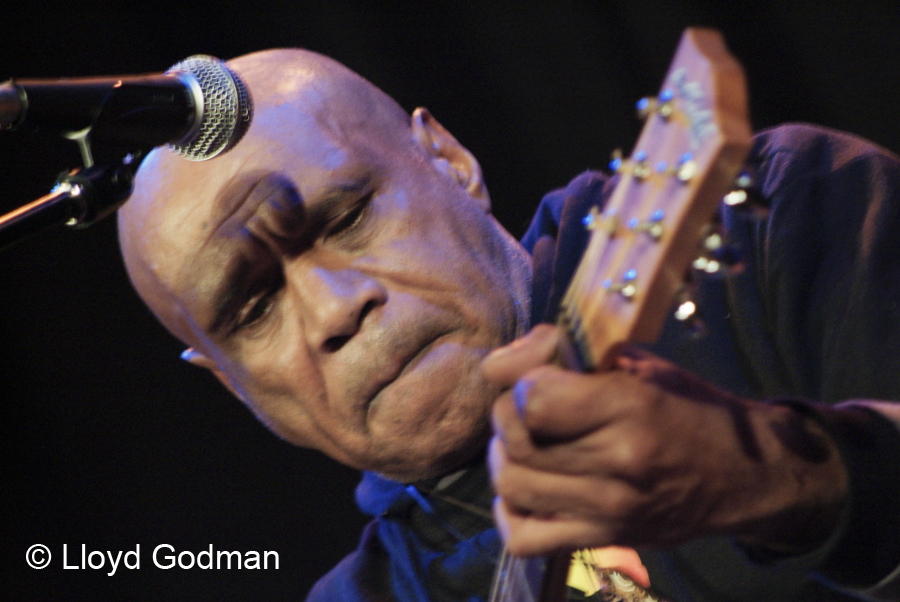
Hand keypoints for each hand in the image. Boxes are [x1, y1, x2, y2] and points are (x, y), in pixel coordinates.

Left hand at [483, 324, 847, 557]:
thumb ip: (576, 356)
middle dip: (505, 415)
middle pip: (517, 441)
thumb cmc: (691, 408)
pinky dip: (509, 513)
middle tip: (521, 407)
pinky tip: (523, 490)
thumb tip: (509, 360)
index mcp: (630, 407)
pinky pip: (526, 538)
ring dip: (503, 459)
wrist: (746, 476)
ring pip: (513, 486)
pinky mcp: (604, 539)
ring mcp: (609, 509)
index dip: (519, 380)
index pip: (533, 399)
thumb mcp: (643, 365)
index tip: (535, 376)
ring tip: (521, 443)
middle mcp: (618, 462)